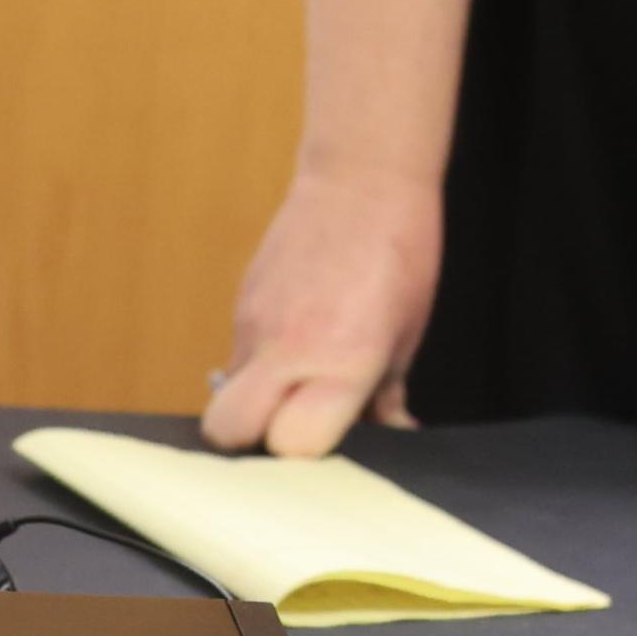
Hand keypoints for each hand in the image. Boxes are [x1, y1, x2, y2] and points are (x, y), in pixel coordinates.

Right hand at [202, 165, 441, 455]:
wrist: (363, 177)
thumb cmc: (400, 249)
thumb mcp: (407, 333)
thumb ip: (385, 396)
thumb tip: (388, 437)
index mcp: (342, 359)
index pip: (291, 444)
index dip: (305, 459)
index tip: (328, 449)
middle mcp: (288, 346)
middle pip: (229, 431)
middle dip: (254, 443)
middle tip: (294, 430)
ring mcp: (256, 323)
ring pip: (228, 394)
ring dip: (259, 402)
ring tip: (301, 381)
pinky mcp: (241, 303)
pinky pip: (237, 356)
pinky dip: (260, 366)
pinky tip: (295, 343)